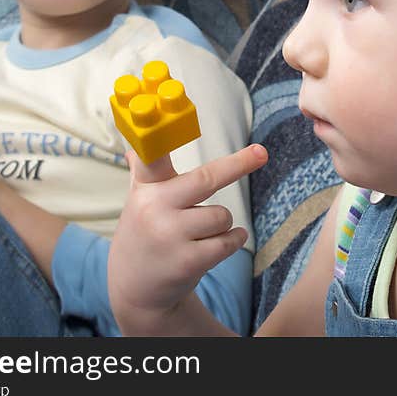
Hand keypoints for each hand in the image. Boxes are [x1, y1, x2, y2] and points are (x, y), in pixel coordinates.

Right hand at [108, 143, 267, 335]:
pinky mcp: (187, 262)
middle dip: (238, 165)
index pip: (153, 156)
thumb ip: (142, 171)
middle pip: (207, 179)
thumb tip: (135, 145)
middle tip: (262, 152)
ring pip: (222, 216)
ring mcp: (170, 236)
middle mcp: (154, 208)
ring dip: (223, 224)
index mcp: (146, 189)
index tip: (170, 104)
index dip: (160, 133)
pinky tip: (220, 245)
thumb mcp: (137, 201)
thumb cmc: (144, 234)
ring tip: (202, 235)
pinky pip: (227, 241)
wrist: (134, 291)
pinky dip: (232, 241)